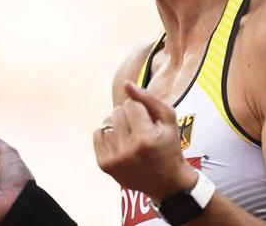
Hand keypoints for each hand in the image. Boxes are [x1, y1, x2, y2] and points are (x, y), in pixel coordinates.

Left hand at [93, 82, 197, 202]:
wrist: (166, 182)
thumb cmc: (168, 146)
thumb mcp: (168, 119)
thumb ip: (148, 98)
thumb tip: (126, 83)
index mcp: (145, 138)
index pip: (131, 104)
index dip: (141, 109)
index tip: (149, 121)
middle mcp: (127, 150)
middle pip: (117, 111)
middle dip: (129, 115)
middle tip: (140, 129)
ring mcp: (114, 159)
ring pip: (107, 122)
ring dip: (118, 125)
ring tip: (131, 137)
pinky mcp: (104, 165)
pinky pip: (97, 134)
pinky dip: (108, 134)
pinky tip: (120, 143)